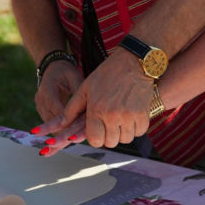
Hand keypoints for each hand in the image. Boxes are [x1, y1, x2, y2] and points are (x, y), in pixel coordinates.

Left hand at [35, 49, 159, 150]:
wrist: (133, 61)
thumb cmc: (108, 73)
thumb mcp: (85, 88)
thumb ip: (72, 109)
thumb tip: (61, 125)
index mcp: (96, 110)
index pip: (94, 140)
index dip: (94, 137)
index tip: (97, 129)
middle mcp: (112, 116)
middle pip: (110, 142)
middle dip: (108, 136)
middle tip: (109, 123)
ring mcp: (129, 116)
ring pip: (125, 139)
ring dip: (122, 133)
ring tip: (120, 119)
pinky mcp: (143, 114)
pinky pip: (139, 132)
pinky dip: (135, 128)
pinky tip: (131, 117)